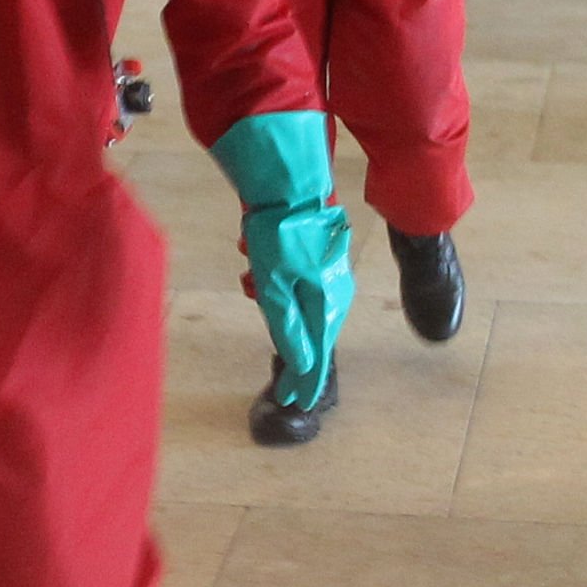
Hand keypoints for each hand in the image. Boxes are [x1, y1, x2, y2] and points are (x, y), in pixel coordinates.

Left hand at [212, 110, 354, 400]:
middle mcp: (335, 293)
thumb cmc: (279, 237)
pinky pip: (294, 282)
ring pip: (297, 304)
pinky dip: (273, 278)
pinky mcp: (316, 257)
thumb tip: (304, 367)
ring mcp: (328, 274)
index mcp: (328, 305)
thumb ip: (288, 329)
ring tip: (250, 278)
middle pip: (310, 332)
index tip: (294, 403)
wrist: (288, 183)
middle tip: (280, 373)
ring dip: (272, 300)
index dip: (305, 381)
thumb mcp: (275, 289)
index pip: (317, 355)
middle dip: (289, 342)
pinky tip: (253, 260)